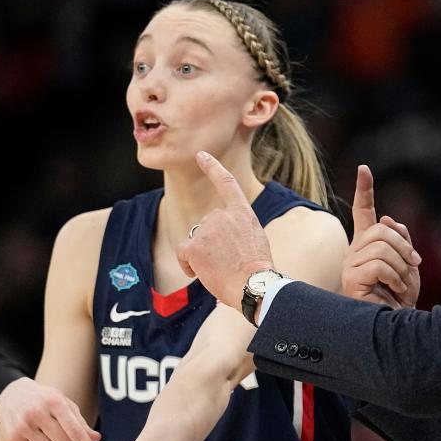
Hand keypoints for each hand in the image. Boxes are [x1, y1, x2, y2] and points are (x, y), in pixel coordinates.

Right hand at [0, 376, 101, 440]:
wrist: (12, 394)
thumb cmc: (46, 399)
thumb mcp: (64, 403)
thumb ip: (80, 422)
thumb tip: (96, 438)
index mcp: (55, 402)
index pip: (75, 430)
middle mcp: (37, 412)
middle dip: (64, 438)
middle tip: (55, 425)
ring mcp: (23, 425)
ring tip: (43, 429)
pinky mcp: (13, 437)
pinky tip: (33, 434)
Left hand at [177, 151, 273, 309]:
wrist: (253, 285)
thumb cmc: (257, 270)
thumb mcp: (255, 239)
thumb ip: (237, 228)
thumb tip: (221, 235)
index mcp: (242, 213)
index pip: (226, 183)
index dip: (212, 167)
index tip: (202, 155)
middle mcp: (222, 215)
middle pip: (207, 225)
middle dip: (211, 242)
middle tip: (228, 261)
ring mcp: (206, 229)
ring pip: (195, 239)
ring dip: (203, 254)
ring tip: (220, 269)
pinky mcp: (194, 245)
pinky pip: (183, 252)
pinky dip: (188, 264)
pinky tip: (200, 273)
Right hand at [343, 164, 421, 308]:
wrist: (398, 324)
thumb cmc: (401, 297)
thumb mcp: (407, 263)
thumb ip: (400, 239)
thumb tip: (388, 219)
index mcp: (367, 244)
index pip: (364, 212)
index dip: (365, 190)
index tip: (364, 169)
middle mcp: (354, 251)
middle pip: (381, 229)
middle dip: (403, 246)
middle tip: (411, 265)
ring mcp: (350, 265)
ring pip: (381, 246)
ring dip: (401, 265)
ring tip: (401, 282)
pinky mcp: (350, 279)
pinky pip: (378, 264)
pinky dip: (394, 276)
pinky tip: (394, 289)